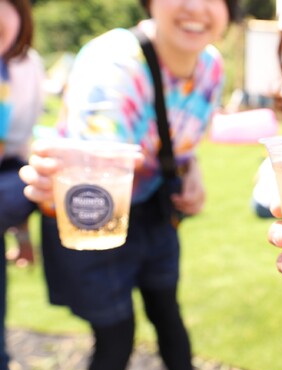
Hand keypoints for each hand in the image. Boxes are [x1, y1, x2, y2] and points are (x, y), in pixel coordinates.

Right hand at [20, 142, 145, 203]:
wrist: (95, 188)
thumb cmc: (99, 170)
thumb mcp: (111, 164)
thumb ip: (124, 159)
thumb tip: (141, 157)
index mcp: (61, 152)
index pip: (42, 146)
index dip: (41, 147)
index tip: (47, 150)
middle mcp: (49, 164)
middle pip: (33, 162)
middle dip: (39, 166)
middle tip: (55, 169)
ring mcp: (44, 179)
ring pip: (28, 178)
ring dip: (36, 182)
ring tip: (52, 186)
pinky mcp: (45, 194)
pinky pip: (31, 194)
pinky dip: (37, 196)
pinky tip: (50, 199)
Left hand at [171, 158, 204, 215]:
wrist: (197, 175)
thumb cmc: (191, 177)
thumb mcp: (187, 180)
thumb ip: (186, 189)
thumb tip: (183, 198)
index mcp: (200, 190)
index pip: (189, 200)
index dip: (180, 200)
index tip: (173, 196)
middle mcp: (203, 197)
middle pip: (192, 206)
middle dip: (181, 205)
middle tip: (174, 201)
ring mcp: (203, 201)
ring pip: (194, 210)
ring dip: (184, 209)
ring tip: (176, 205)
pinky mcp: (201, 204)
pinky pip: (195, 211)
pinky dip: (188, 211)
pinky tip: (181, 207)